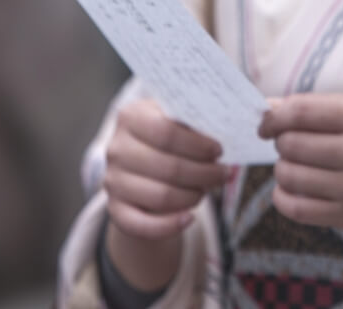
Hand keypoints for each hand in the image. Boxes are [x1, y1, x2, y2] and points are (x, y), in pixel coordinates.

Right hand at [103, 99, 229, 289]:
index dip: (197, 145)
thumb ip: (195, 121)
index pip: (166, 132)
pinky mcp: (115, 210)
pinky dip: (170, 225)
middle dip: (203, 173)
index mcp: (131, 116)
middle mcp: (116, 148)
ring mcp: (113, 180)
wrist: (142, 168)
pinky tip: (189, 218)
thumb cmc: (169, 140)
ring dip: (193, 196)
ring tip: (207, 190)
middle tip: (223, 174)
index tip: (219, 150)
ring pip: (161, 196)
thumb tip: (230, 128)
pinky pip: (142, 225)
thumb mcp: (178, 121)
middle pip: (168, 167)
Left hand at [259, 94, 342, 232]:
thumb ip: (313, 107)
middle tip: (293, 146)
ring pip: (287, 175)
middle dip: (282, 143)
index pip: (300, 112)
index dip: (273, 117)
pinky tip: (292, 188)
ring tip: (298, 166)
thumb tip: (267, 108)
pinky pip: (293, 207)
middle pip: (290, 143)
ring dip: (283, 169)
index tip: (266, 124)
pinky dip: (282, 196)